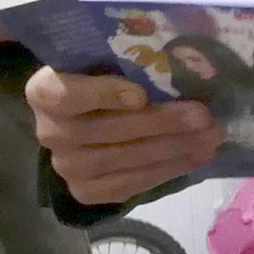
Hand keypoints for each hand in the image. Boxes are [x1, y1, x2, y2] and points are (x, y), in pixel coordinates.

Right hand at [27, 65, 220, 206]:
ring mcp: (65, 167)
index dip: (102, 95)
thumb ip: (126, 62)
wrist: (82, 121)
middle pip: (106, 130)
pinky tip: (194, 157)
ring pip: (124, 159)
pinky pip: (129, 184)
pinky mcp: (85, 191)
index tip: (140, 95)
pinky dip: (166, 170)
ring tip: (209, 137)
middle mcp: (50, 132)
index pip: (64, 95)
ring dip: (173, 149)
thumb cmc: (98, 80)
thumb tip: (185, 62)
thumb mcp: (102, 62)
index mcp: (43, 92)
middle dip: (162, 123)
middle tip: (204, 116)